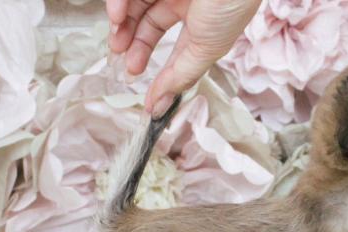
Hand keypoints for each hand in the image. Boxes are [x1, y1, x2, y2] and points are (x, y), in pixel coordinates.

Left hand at [106, 0, 260, 116]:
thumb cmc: (231, 3)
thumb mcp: (207, 48)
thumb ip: (180, 76)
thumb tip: (161, 105)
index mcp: (202, 23)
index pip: (175, 49)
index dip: (161, 72)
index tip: (147, 97)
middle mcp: (184, 2)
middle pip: (149, 25)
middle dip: (133, 45)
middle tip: (124, 61)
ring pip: (135, 6)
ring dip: (121, 26)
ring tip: (117, 42)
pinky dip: (118, 4)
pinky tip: (116, 16)